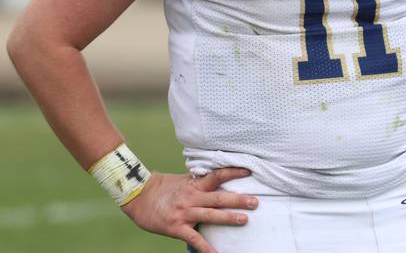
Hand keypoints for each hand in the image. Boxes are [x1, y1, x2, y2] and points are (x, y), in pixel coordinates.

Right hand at [121, 167, 257, 252]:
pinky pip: (194, 239)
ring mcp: (184, 213)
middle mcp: (191, 197)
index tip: (249, 171)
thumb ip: (200, 182)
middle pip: (218, 197)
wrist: (138, 197)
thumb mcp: (183, 181)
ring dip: (228, 217)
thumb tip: (218, 178)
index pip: (217, 176)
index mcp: (194, 185)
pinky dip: (206, 248)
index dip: (233, 172)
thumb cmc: (162, 188)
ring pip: (210, 215)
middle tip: (256, 201)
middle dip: (238, 199)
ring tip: (244, 219)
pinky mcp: (177, 228)